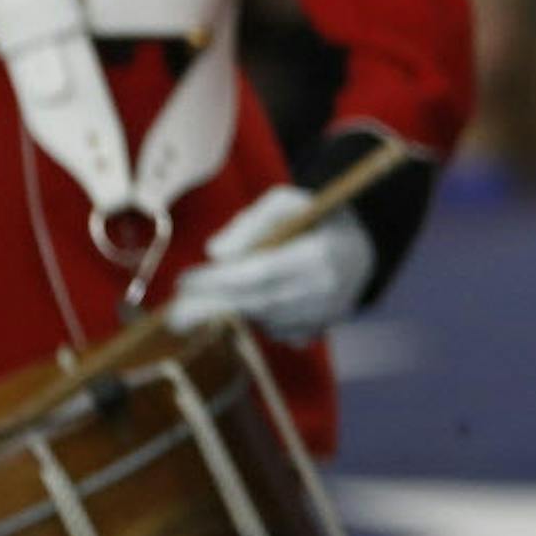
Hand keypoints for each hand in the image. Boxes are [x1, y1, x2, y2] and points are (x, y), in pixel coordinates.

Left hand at [165, 185, 375, 344]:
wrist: (361, 252)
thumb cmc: (317, 219)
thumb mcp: (287, 202)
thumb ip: (250, 222)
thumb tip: (214, 254)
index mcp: (321, 252)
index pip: (262, 272)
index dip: (220, 280)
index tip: (184, 280)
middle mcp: (326, 289)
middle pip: (259, 304)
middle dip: (213, 307)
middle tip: (174, 313)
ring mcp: (326, 314)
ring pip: (264, 320)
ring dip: (230, 313)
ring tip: (198, 306)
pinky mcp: (321, 330)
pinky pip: (276, 332)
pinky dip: (255, 319)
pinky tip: (245, 304)